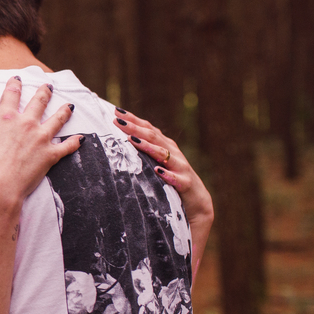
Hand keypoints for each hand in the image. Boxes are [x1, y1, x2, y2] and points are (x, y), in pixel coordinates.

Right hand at [0, 76, 80, 204]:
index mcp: (5, 117)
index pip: (11, 95)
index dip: (14, 85)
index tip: (17, 78)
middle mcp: (26, 124)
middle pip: (38, 103)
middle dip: (44, 92)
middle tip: (49, 86)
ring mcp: (41, 139)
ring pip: (57, 120)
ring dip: (63, 112)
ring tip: (70, 106)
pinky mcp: (50, 156)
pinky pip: (66, 147)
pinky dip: (74, 143)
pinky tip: (81, 139)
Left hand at [113, 108, 213, 225]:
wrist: (198, 201)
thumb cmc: (173, 179)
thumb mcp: (158, 162)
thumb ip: (144, 151)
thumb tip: (120, 141)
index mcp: (165, 145)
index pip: (148, 128)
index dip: (133, 119)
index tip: (116, 111)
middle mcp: (172, 152)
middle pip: (152, 136)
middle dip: (134, 128)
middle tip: (117, 121)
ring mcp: (180, 166)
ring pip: (163, 154)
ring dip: (147, 146)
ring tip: (131, 140)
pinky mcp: (185, 183)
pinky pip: (176, 179)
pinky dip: (167, 174)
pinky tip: (158, 171)